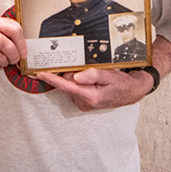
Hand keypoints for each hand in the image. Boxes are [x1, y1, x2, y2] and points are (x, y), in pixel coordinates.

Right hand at [0, 13, 25, 70]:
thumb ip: (1, 30)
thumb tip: (21, 43)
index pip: (14, 29)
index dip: (22, 43)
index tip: (23, 52)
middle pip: (9, 46)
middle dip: (15, 57)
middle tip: (14, 59)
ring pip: (1, 58)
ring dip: (4, 63)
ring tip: (2, 61)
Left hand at [36, 68, 153, 111]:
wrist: (130, 92)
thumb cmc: (121, 84)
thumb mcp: (110, 75)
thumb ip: (93, 75)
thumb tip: (76, 77)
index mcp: (90, 97)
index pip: (66, 86)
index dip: (52, 79)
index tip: (40, 73)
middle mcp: (84, 103)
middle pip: (67, 84)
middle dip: (69, 73)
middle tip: (83, 68)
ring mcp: (83, 104)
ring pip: (70, 87)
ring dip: (74, 78)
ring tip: (91, 75)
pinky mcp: (83, 102)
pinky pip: (74, 89)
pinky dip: (77, 82)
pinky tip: (88, 80)